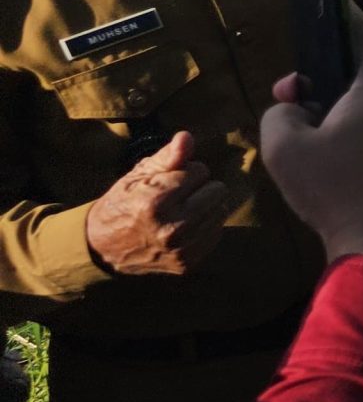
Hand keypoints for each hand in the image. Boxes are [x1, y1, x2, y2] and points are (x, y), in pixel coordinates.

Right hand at [82, 130, 229, 275]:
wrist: (102, 247)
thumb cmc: (124, 203)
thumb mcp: (138, 175)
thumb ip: (166, 157)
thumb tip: (187, 137)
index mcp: (155, 202)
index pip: (200, 171)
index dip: (185, 172)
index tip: (167, 181)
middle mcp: (171, 228)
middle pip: (218, 190)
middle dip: (200, 188)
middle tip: (176, 196)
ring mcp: (180, 249)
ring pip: (221, 211)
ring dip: (205, 207)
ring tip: (179, 212)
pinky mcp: (187, 263)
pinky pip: (217, 233)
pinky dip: (205, 227)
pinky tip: (183, 228)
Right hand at [259, 11, 362, 290]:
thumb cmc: (334, 190)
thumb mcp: (284, 144)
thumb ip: (280, 110)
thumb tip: (296, 105)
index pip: (360, 34)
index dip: (337, 15)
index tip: (323, 0)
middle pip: (360, 71)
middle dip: (322, 79)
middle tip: (288, 101)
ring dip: (336, 109)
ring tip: (305, 138)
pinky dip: (352, 131)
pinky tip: (329, 160)